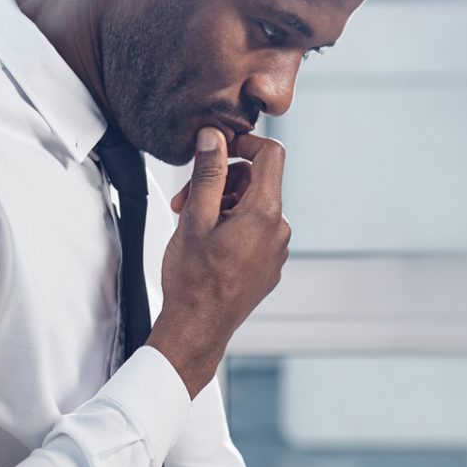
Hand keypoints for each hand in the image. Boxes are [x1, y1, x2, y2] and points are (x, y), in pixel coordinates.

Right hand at [147, 129, 290, 396]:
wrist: (197, 328)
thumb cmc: (193, 281)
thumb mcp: (194, 218)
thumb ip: (208, 173)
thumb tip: (215, 137)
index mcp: (265, 213)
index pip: (271, 154)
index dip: (244, 143)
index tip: (218, 149)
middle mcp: (279, 229)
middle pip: (257, 181)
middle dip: (222, 182)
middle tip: (186, 200)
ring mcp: (277, 249)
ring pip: (253, 207)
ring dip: (223, 207)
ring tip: (192, 226)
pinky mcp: (269, 265)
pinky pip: (255, 231)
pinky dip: (232, 228)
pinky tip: (207, 245)